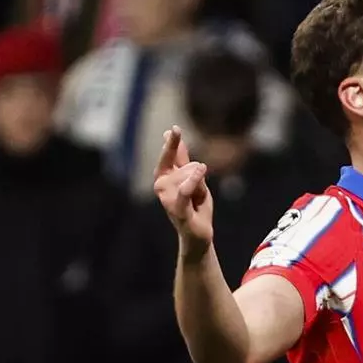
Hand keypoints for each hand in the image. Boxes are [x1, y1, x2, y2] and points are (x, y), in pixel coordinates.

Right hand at [154, 126, 213, 259]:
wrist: (198, 234)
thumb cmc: (194, 206)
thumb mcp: (191, 178)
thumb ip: (182, 159)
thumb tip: (172, 136)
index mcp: (164, 176)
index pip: (169, 155)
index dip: (173, 142)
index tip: (175, 128)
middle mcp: (161, 185)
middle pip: (187, 165)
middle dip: (199, 176)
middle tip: (197, 193)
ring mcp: (167, 198)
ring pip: (190, 175)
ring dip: (201, 187)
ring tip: (197, 201)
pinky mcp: (177, 209)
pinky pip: (185, 190)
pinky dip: (193, 181)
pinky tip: (201, 169)